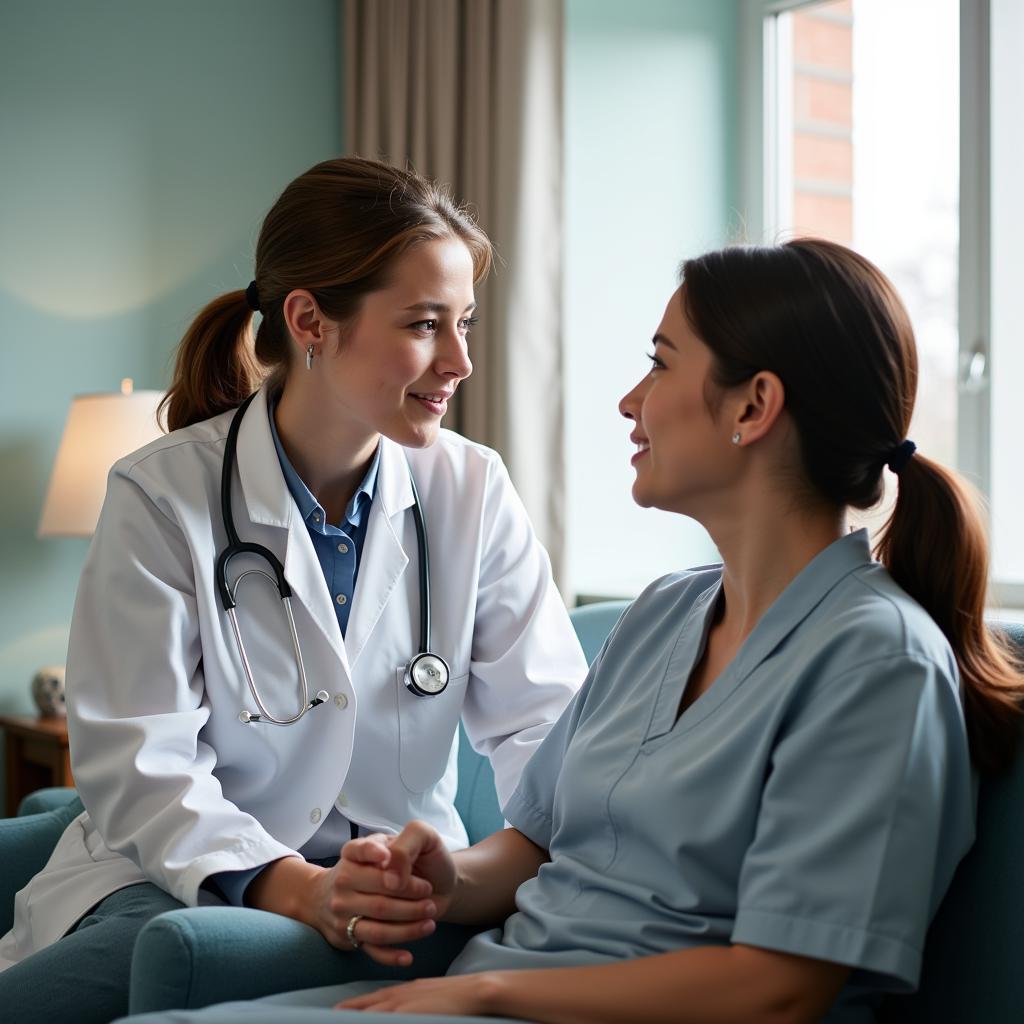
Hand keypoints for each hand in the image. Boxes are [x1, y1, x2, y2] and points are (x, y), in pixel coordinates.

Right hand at [309, 830, 440, 965]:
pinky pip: (371, 950)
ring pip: (377, 929)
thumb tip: (392, 870)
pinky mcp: (351, 937)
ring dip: (407, 929)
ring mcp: (345, 913)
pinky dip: (391, 956)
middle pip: (378, 899)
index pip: (359, 851)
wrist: (369, 883)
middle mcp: (343, 883)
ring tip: (430, 921)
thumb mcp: (399, 838)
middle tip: (429, 895)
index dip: (374, 854)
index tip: (389, 857)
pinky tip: (408, 956)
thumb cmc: (395, 859)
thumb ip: (401, 845)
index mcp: (353, 854)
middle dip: (409, 900)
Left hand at [335, 972, 506, 1015]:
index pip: (362, 1003)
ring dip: (353, 1020)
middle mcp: (394, 998)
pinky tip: (361, 1022)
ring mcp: (401, 1007)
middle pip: (359, 1010)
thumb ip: (405, 1000)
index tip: (332, 1014)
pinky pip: (385, 1020)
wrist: (473, 990)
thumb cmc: (452, 994)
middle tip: (324, 1019)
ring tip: (335, 1020)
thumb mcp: (422, 994)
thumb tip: (393, 1009)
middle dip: (341, 1017)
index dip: (345, 1010)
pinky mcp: (410, 1015)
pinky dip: (373, 1020)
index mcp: (396, 993)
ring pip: (368, 1015)